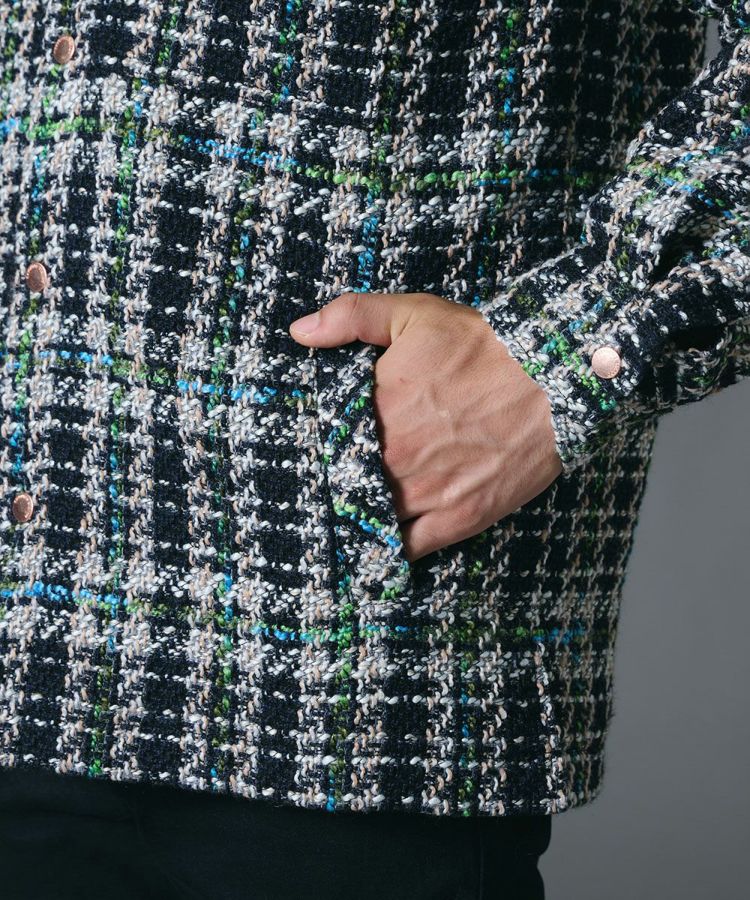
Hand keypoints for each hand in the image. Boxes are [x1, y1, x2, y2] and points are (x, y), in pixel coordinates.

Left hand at [289, 292, 562, 561]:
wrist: (554, 375)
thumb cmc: (484, 345)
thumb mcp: (413, 314)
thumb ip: (350, 317)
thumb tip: (300, 332)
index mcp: (378, 412)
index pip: (329, 445)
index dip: (324, 450)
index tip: (323, 451)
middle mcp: (397, 460)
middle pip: (349, 486)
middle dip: (340, 485)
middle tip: (331, 487)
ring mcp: (428, 494)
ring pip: (375, 519)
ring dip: (362, 518)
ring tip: (351, 518)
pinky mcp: (461, 518)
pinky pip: (411, 547)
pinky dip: (392, 549)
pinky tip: (380, 545)